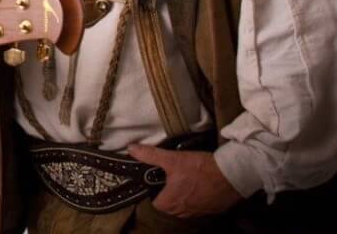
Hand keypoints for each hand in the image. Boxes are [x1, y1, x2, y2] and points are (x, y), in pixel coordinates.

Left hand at [128, 144, 243, 217]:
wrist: (232, 175)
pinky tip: (201, 183)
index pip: (154, 201)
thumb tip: (131, 149)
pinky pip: (199, 205)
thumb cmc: (200, 169)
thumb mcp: (172, 159)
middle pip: (168, 204)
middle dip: (169, 191)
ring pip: (184, 205)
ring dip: (184, 194)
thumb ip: (150, 155)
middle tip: (172, 176)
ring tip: (187, 178)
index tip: (157, 179)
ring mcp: (198, 213)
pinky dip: (198, 197)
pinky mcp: (212, 210)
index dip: (154, 190)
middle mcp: (182, 212)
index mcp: (169, 203)